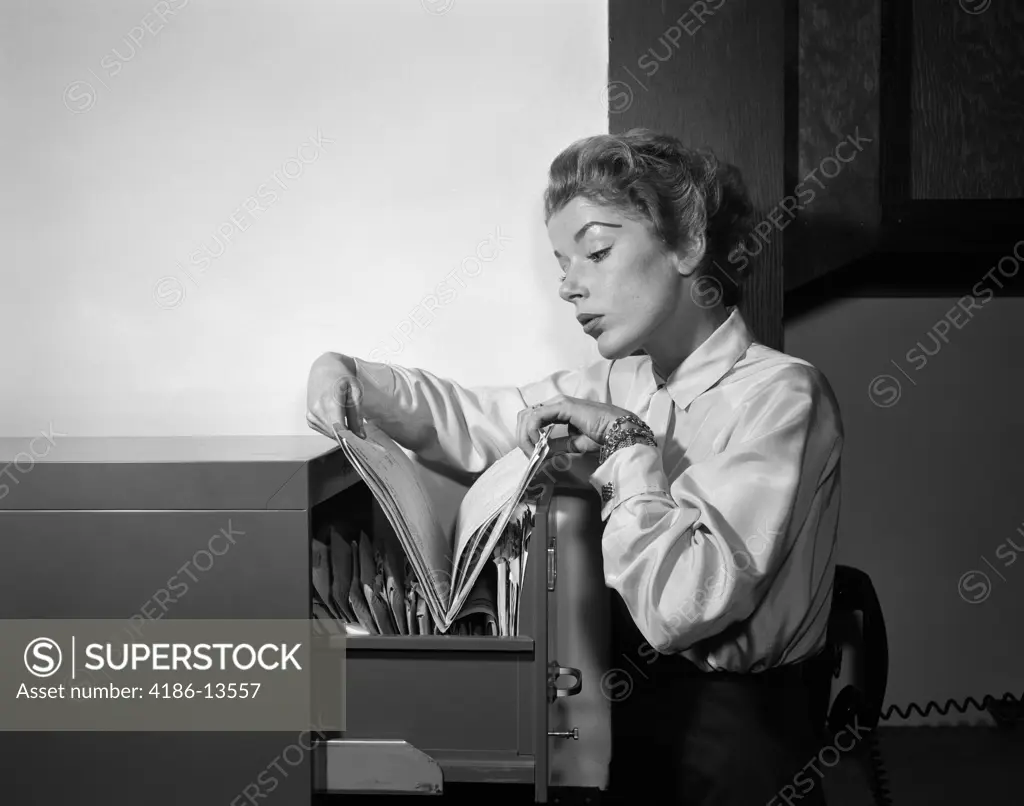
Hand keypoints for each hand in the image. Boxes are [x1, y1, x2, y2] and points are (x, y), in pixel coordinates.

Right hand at [306, 352, 365, 439]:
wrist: (324, 368)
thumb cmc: (341, 377)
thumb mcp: (355, 392)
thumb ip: (357, 416)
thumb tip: (360, 436)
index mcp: (330, 402)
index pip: (340, 430)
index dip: (352, 439)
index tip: (361, 441)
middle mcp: (317, 409)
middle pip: (335, 434)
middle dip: (348, 436)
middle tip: (359, 431)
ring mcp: (311, 414)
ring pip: (330, 434)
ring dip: (340, 431)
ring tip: (346, 416)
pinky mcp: (309, 418)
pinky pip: (324, 430)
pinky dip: (332, 428)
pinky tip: (336, 416)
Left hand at [515, 394, 637, 456]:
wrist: (620, 430)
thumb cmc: (604, 435)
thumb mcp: (574, 444)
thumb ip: (557, 445)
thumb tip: (543, 452)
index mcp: (558, 410)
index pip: (531, 419)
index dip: (526, 437)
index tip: (532, 455)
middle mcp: (556, 403)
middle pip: (525, 416)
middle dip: (522, 437)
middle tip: (530, 456)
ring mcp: (558, 403)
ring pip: (528, 416)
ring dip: (526, 436)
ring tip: (534, 452)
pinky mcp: (562, 406)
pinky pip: (537, 417)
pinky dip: (532, 432)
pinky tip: (539, 444)